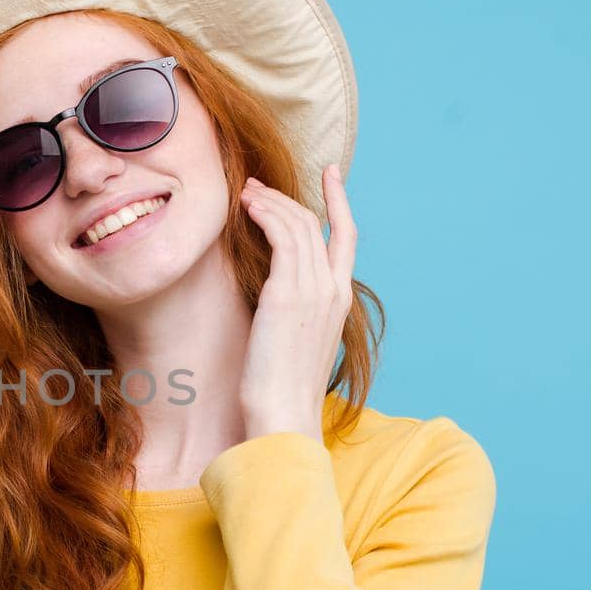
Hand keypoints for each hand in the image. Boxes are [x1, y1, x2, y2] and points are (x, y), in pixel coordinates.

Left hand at [238, 165, 356, 443]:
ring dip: (270, 202)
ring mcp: (313, 290)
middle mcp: (333, 290)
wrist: (284, 415)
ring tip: (244, 193)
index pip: (346, 237)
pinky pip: (282, 236)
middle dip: (286, 197)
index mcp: (339, 301)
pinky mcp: (287, 294)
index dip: (339, 201)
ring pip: (297, 225)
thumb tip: (273, 298)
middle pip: (316, 224)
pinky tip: (247, 208)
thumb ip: (294, 312)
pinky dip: (266, 214)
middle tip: (256, 186)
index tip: (330, 173)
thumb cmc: (281, 390)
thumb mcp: (294, 342)